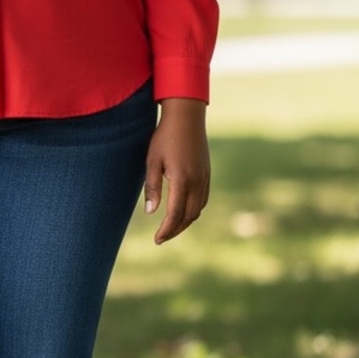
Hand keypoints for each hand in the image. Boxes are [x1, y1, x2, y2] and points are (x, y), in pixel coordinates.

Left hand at [144, 98, 209, 244]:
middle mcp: (197, 182)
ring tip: (171, 229)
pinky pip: (203, 200)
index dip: (166, 230)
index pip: (174, 214)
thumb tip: (150, 212)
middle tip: (161, 238)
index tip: (156, 240)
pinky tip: (183, 212)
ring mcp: (205, 178)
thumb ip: (152, 187)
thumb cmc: (164, 138)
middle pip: (188, 216)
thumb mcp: (152, 161)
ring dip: (185, 222)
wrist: (187, 117)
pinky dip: (193, 211)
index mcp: (182, 180)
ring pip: (198, 210)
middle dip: (175, 230)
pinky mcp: (207, 174)